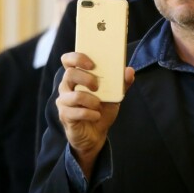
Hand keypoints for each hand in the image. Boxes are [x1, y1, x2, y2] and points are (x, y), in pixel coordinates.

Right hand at [57, 51, 134, 177]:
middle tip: (98, 86)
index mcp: (77, 76)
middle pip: (70, 74)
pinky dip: (90, 114)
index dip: (77, 58)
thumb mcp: (115, 95)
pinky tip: (96, 116)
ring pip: (74, 95)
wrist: (96, 134)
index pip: (68, 60)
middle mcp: (66, 86)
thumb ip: (122, 83)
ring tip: (99, 105)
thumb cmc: (102, 109)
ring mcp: (64, 101)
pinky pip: (75, 112)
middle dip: (86, 78)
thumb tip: (129, 71)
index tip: (92, 64)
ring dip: (90, 100)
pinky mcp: (65, 116)